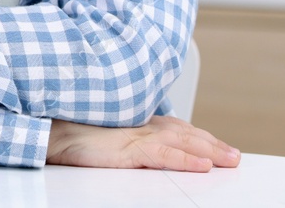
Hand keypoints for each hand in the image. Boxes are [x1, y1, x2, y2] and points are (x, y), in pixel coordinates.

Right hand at [46, 115, 240, 171]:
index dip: (199, 137)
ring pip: (183, 142)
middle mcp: (141, 124)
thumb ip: (126, 138)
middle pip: (186, 133)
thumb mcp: (105, 135)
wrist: (49, 129)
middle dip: (213, 143)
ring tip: (231, 160)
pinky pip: (165, 155)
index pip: (176, 128)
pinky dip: (187, 159)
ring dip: (210, 150)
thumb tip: (138, 148)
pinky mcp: (129, 148)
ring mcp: (136, 135)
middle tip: (235, 155)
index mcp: (136, 120)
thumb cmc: (70, 131)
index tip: (218, 146)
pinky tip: (204, 165)